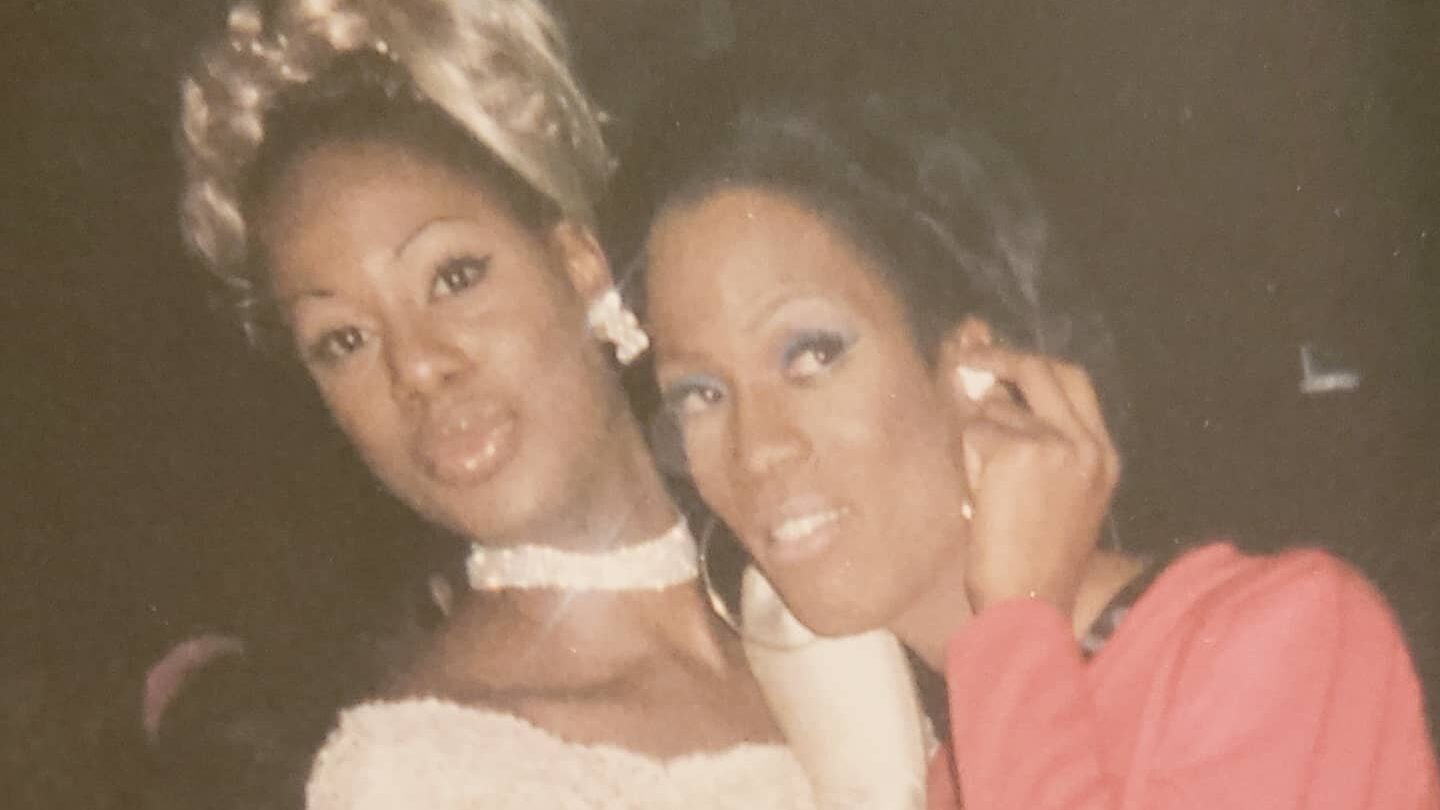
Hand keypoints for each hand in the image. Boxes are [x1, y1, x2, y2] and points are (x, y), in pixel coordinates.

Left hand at [944, 345, 1119, 616]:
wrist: (1030, 604)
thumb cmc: (1032, 561)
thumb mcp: (1053, 497)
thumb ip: (1035, 442)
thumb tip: (992, 390)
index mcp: (1103, 456)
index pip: (1074, 383)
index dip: (1036, 367)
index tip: (1004, 363)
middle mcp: (1087, 444)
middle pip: (1044, 370)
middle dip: (1003, 359)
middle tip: (970, 360)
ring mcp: (1056, 443)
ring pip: (996, 409)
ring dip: (977, 439)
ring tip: (987, 492)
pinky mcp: (1018, 450)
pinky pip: (975, 432)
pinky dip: (967, 460)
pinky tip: (980, 498)